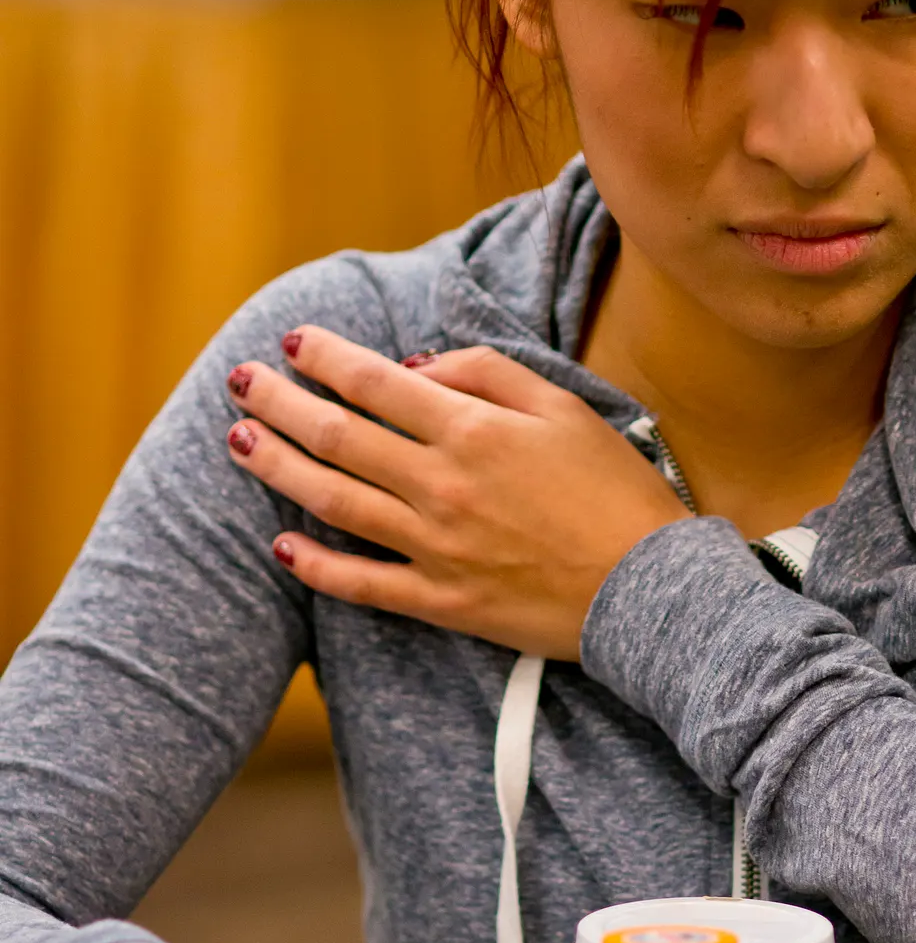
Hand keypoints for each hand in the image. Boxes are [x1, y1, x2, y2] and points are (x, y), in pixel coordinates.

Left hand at [224, 328, 686, 657]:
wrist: (650, 589)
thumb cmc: (616, 490)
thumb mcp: (564, 407)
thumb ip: (488, 373)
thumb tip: (417, 368)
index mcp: (472, 430)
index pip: (375, 383)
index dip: (326, 358)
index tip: (294, 341)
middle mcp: (442, 485)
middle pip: (337, 437)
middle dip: (280, 403)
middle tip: (241, 381)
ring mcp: (436, 547)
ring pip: (334, 502)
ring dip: (277, 468)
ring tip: (238, 441)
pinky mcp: (442, 601)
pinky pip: (362, 584)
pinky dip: (316, 567)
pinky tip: (281, 546)